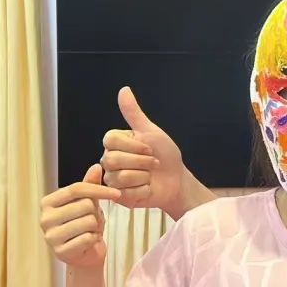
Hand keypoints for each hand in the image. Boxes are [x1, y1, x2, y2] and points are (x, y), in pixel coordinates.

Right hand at [40, 164, 120, 268]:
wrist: (85, 254)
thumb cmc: (85, 226)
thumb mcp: (88, 203)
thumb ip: (90, 185)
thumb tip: (96, 166)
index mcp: (48, 202)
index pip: (77, 188)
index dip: (100, 189)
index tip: (117, 194)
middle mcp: (45, 218)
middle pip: (85, 205)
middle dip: (96, 213)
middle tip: (92, 221)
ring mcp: (50, 236)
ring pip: (89, 221)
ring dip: (96, 227)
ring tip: (90, 231)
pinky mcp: (60, 251)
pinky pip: (88, 238)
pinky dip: (94, 239)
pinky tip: (88, 242)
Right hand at [101, 87, 184, 212]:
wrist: (177, 180)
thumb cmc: (165, 155)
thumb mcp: (152, 132)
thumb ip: (134, 114)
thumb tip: (124, 89)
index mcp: (114, 144)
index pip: (110, 139)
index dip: (134, 145)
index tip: (149, 147)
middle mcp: (109, 161)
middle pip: (113, 159)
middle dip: (141, 161)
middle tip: (153, 163)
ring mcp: (112, 180)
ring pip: (120, 177)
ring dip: (144, 176)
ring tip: (150, 176)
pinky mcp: (119, 197)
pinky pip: (127, 193)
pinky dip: (144, 190)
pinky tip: (148, 188)